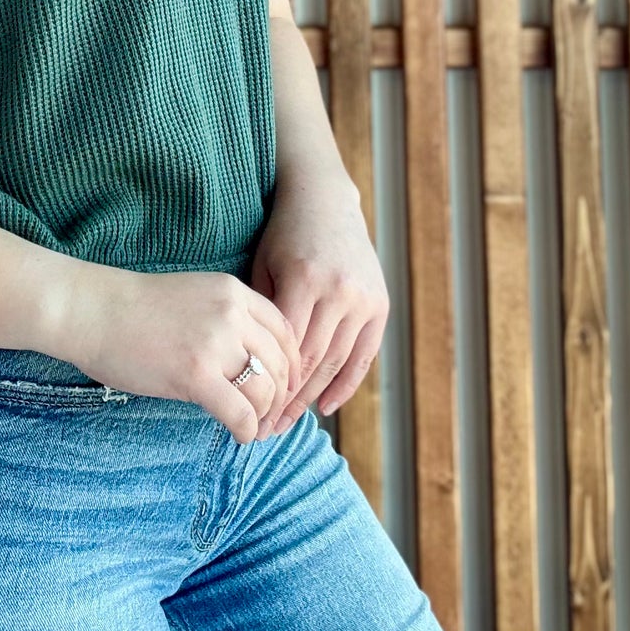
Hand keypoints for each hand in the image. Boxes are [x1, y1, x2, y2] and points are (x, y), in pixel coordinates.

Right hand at [54, 265, 303, 443]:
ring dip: (266, 416)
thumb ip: (228, 320)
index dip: (291, 366)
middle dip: (282, 397)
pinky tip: (239, 435)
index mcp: (233, 292)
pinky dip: (247, 430)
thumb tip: (253, 363)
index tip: (284, 387)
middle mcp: (232, 314)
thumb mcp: (194, 297)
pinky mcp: (196, 374)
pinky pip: (241, 412)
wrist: (92, 310)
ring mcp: (215, 343)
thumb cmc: (134, 308)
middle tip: (272, 418)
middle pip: (280, 364)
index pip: (285, 333)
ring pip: (266, 390)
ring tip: (255, 429)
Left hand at [247, 177, 387, 434]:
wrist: (325, 201)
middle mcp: (339, 291)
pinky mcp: (380, 304)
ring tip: (288, 422)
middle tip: (266, 430)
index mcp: (304, 279)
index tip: (249, 410)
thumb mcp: (262, 265)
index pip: (286, 346)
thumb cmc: (282, 235)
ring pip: (337, 361)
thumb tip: (249, 366)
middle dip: (288, 400)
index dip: (269, 383)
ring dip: (312, 397)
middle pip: (312, 360)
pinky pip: (364, 354)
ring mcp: (364, 298)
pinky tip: (326, 406)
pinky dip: (346, 384)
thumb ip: (262, 312)